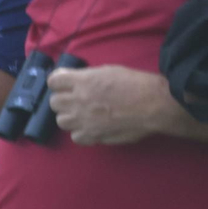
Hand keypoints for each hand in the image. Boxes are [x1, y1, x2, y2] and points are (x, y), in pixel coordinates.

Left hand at [47, 65, 168, 145]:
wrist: (154, 104)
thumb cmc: (135, 84)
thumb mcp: (108, 71)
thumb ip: (87, 77)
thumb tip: (74, 81)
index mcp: (82, 81)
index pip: (53, 81)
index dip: (59, 83)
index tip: (65, 85)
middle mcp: (78, 100)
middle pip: (54, 102)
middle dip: (63, 100)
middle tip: (75, 101)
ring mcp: (84, 120)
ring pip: (61, 121)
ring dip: (70, 117)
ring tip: (83, 116)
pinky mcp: (93, 135)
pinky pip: (75, 137)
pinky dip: (81, 133)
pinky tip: (91, 128)